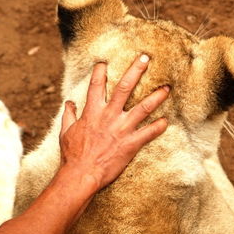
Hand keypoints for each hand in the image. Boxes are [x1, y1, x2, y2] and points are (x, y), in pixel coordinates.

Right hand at [58, 54, 168, 191]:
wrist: (81, 175)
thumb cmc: (73, 154)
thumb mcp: (66, 132)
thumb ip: (68, 115)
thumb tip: (68, 103)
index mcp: (92, 111)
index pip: (96, 85)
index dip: (101, 71)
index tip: (105, 62)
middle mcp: (109, 115)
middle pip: (125, 87)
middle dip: (136, 71)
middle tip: (146, 58)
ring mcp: (121, 129)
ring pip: (143, 108)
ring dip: (156, 97)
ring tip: (167, 88)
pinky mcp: (130, 144)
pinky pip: (148, 133)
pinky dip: (158, 127)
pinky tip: (166, 121)